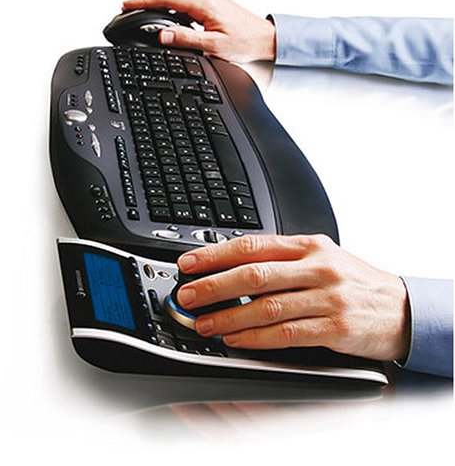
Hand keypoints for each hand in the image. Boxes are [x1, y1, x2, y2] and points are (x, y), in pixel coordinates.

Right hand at [122, 0, 275, 62]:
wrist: (264, 38)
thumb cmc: (245, 41)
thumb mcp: (214, 45)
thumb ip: (186, 39)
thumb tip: (163, 35)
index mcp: (204, 2)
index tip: (128, 4)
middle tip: (128, 7)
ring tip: (141, 10)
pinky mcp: (210, 0)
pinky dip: (169, 3)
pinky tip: (163, 14)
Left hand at [176, 234, 410, 361]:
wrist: (399, 306)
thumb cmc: (353, 282)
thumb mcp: (322, 258)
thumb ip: (283, 261)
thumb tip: (233, 268)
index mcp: (309, 246)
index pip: (254, 246)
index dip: (216, 255)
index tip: (190, 264)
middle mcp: (317, 267)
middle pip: (255, 274)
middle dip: (214, 286)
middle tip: (187, 296)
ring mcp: (327, 297)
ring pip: (267, 307)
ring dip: (229, 317)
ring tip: (204, 323)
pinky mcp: (336, 327)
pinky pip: (287, 333)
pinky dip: (256, 338)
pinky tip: (236, 340)